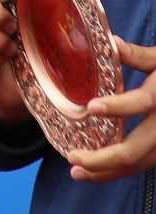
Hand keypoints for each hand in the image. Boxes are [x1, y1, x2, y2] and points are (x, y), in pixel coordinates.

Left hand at [68, 38, 155, 180]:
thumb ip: (140, 56)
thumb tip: (113, 42)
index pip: (141, 102)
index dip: (117, 106)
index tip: (91, 106)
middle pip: (134, 150)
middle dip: (101, 159)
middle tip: (72, 156)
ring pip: (137, 164)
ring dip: (106, 172)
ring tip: (77, 171)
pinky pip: (141, 165)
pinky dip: (118, 171)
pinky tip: (97, 171)